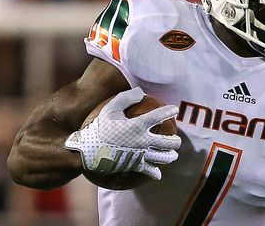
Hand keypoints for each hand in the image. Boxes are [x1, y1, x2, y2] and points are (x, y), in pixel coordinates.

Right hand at [65, 87, 180, 179]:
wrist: (88, 152)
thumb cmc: (99, 128)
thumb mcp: (110, 108)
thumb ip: (126, 98)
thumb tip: (140, 92)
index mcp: (137, 125)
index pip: (159, 116)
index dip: (169, 111)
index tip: (174, 109)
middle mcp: (142, 141)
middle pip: (168, 142)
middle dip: (176, 141)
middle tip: (176, 139)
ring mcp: (140, 155)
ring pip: (164, 158)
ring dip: (171, 155)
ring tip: (172, 153)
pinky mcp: (135, 166)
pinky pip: (150, 171)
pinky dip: (156, 172)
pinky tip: (158, 173)